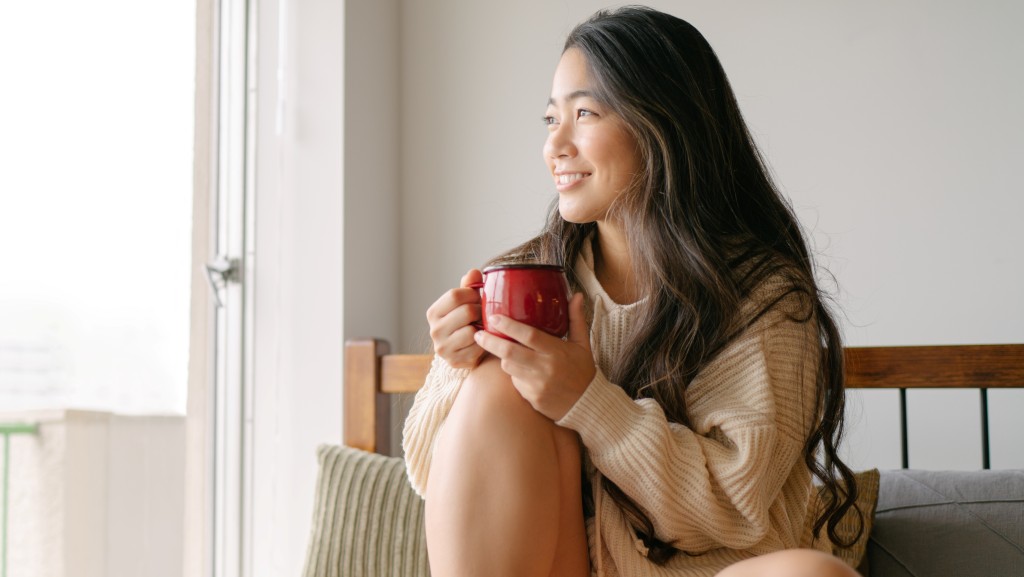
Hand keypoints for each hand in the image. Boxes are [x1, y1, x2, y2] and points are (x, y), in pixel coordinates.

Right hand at [426, 269, 484, 368]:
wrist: (467, 349)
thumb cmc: (467, 320)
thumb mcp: (465, 301)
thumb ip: (469, 286)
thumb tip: (474, 272)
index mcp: (434, 312)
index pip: (455, 295)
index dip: (472, 294)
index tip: (477, 298)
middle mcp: (434, 330)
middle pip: (467, 311)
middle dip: (480, 311)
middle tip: (482, 314)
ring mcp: (443, 347)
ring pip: (472, 331)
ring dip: (482, 328)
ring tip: (481, 327)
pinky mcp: (455, 361)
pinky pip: (477, 347)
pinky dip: (483, 343)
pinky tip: (481, 341)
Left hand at [473, 292, 594, 420]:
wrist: (587, 405)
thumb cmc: (583, 371)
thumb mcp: (583, 344)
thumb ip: (576, 319)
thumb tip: (577, 295)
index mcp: (557, 351)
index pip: (529, 335)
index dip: (509, 326)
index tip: (494, 317)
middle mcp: (545, 368)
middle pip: (510, 352)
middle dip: (491, 342)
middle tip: (478, 333)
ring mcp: (537, 385)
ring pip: (508, 367)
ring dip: (503, 358)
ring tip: (502, 350)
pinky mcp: (532, 398)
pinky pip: (515, 383)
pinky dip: (514, 375)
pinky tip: (521, 371)